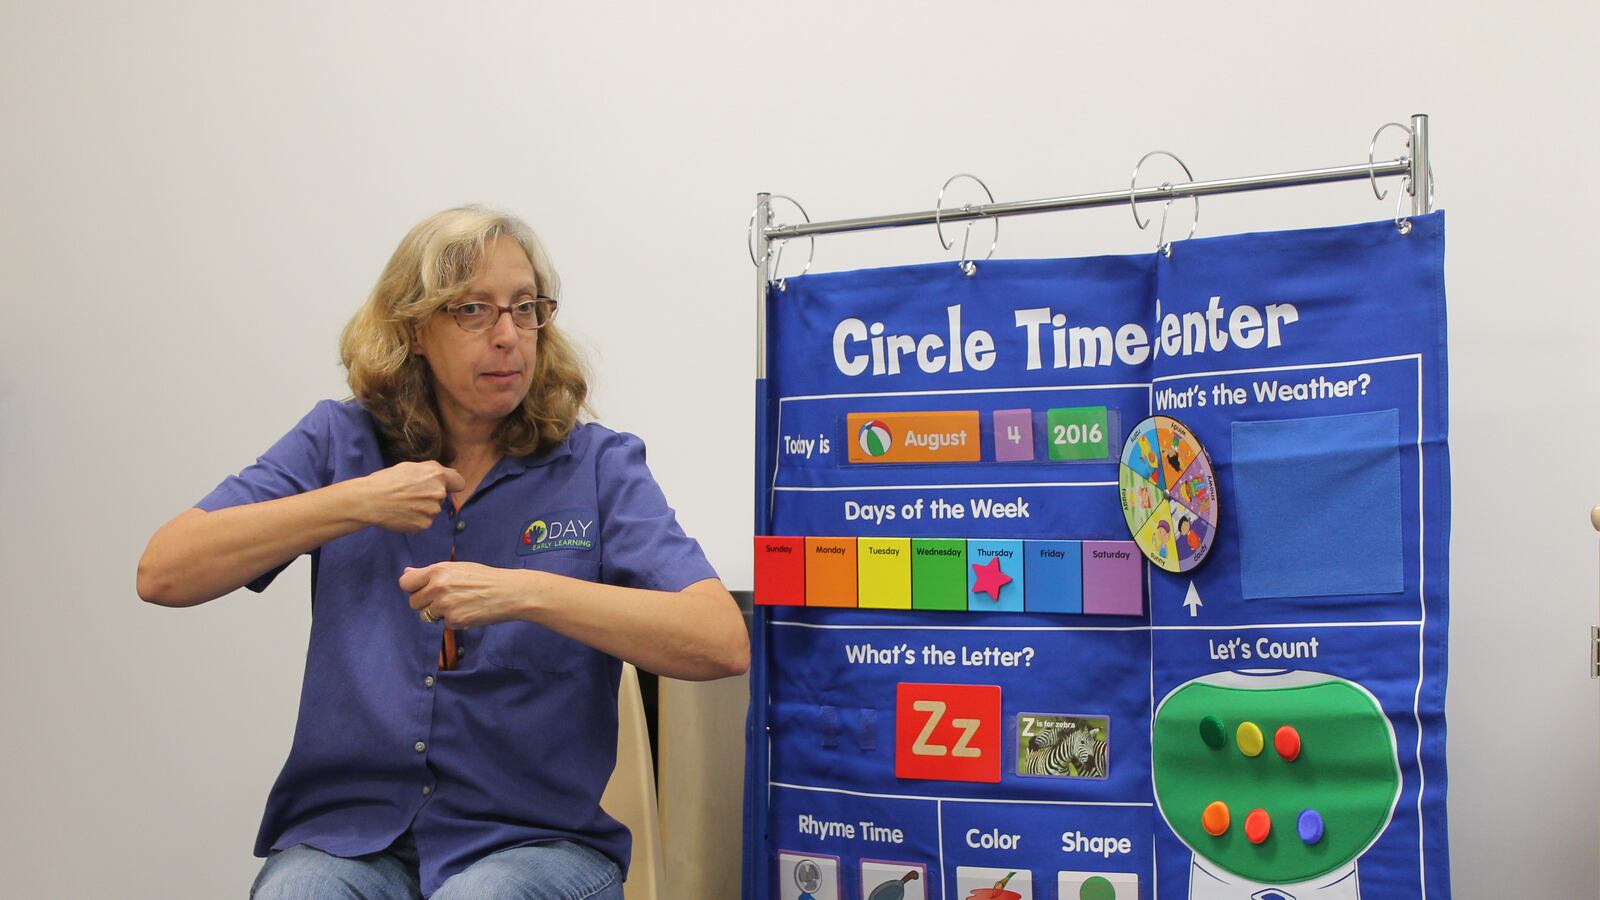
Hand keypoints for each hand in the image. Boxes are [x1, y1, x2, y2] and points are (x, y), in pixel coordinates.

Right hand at [356, 461, 465, 532]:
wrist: (370, 500)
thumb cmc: (386, 481)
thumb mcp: (410, 467)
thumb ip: (430, 472)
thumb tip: (442, 477)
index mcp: (437, 475)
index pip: (459, 483)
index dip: (451, 484)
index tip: (445, 487)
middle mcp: (439, 493)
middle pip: (442, 497)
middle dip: (430, 496)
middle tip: (410, 494)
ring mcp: (432, 511)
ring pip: (433, 510)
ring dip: (423, 508)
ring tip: (403, 504)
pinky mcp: (424, 524)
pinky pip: (424, 521)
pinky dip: (415, 519)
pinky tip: (402, 514)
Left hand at [400, 562, 531, 628]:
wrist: (507, 592)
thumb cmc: (484, 578)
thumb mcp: (456, 567)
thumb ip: (430, 572)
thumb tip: (407, 571)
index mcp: (437, 571)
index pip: (405, 582)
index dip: (413, 587)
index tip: (421, 589)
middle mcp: (437, 588)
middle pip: (413, 602)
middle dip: (425, 603)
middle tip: (443, 599)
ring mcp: (445, 606)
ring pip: (426, 615)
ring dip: (437, 613)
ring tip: (457, 604)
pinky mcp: (454, 621)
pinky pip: (443, 624)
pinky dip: (453, 620)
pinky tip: (466, 611)